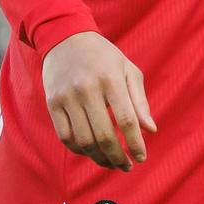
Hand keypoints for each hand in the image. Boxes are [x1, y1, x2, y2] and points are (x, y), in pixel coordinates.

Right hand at [41, 32, 156, 170]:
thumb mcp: (128, 70)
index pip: (126, 120)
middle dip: (117, 157)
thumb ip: (140, 101)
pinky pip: (65, 136)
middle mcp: (88, 89)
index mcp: (111, 79)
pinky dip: (79, 150)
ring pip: (83, 140)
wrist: (65, 37)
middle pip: (103, 135)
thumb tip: (151, 130)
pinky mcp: (52, 103)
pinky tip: (91, 152)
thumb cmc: (104, 56)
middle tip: (126, 166)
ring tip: (110, 163)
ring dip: (99, 158)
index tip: (141, 157)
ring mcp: (67, 97)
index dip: (135, 143)